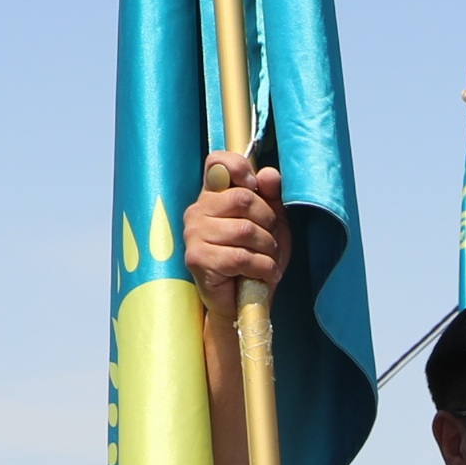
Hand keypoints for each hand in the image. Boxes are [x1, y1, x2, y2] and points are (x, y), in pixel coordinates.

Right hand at [184, 155, 291, 291]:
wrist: (243, 302)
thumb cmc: (255, 260)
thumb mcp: (271, 224)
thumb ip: (271, 196)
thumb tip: (268, 173)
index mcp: (213, 196)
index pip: (217, 162)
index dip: (239, 167)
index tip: (255, 186)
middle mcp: (197, 210)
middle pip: (242, 198)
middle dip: (267, 222)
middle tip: (271, 241)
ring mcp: (194, 234)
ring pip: (244, 230)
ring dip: (268, 249)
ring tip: (268, 260)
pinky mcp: (197, 258)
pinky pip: (240, 256)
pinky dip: (262, 267)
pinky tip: (264, 274)